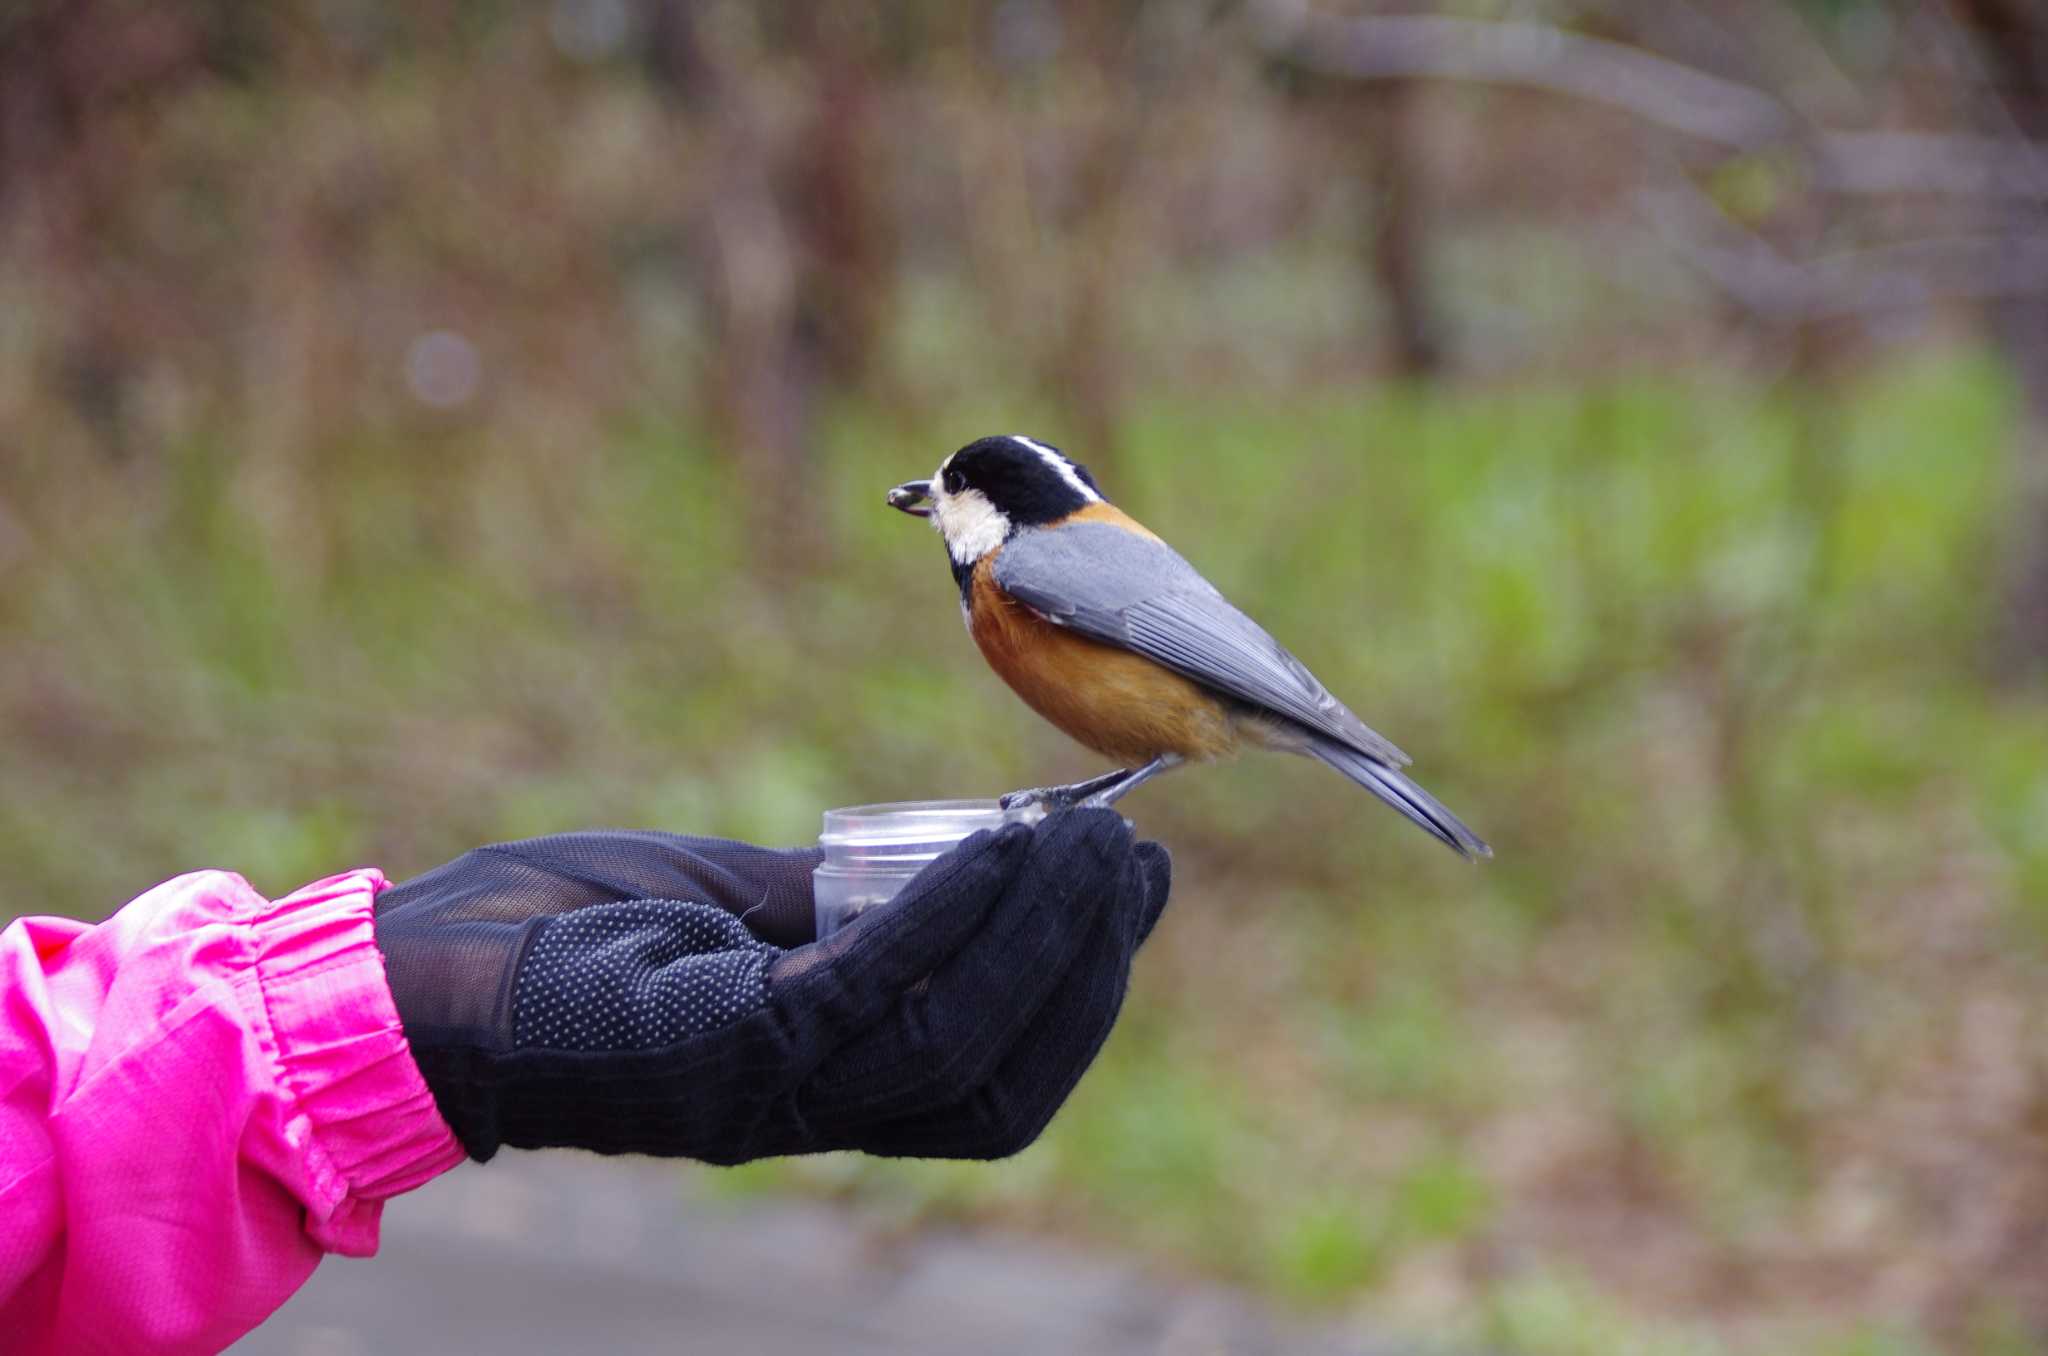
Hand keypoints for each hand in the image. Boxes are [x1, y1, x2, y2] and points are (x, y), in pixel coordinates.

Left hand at [372, 809, 1170, 1162]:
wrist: (418, 982)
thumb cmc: (566, 941)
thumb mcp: (734, 916)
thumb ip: (842, 905)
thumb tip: (964, 858)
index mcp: (823, 1083)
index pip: (998, 1073)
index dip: (1082, 990)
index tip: (1131, 882)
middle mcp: (811, 1108)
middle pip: (1001, 1077)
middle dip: (1085, 968)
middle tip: (1128, 858)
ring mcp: (768, 1087)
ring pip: (956, 1038)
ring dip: (1041, 933)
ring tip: (1085, 841)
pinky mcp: (721, 1045)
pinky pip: (872, 986)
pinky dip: (953, 912)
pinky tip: (1002, 841)